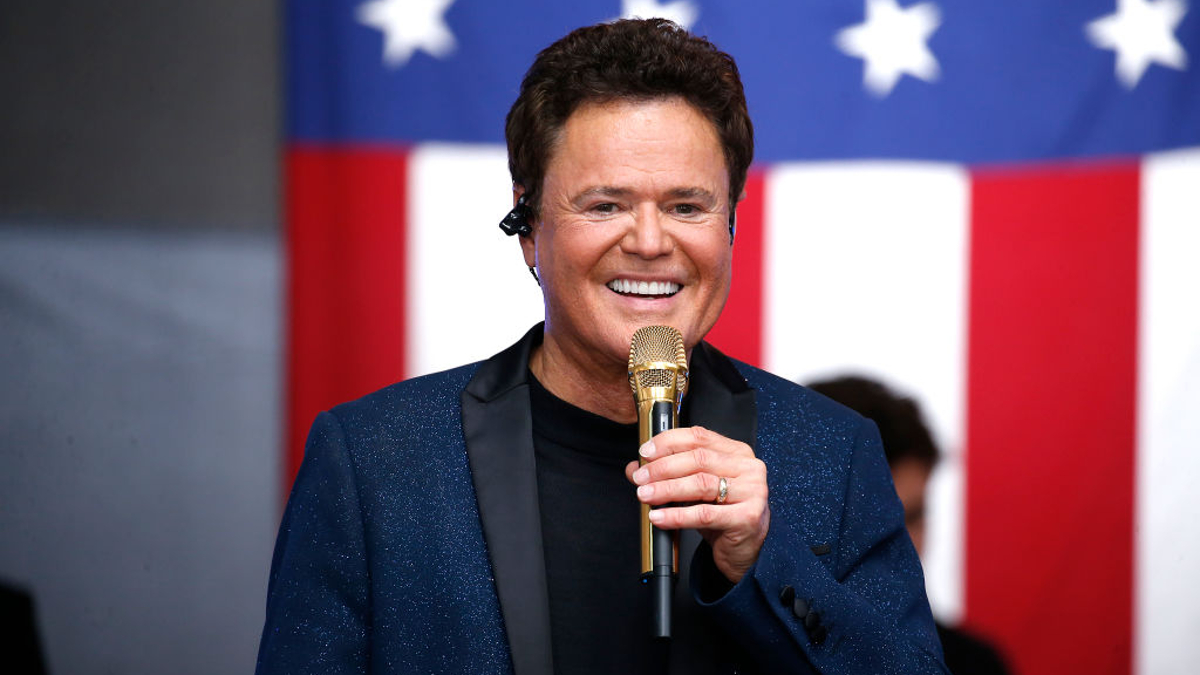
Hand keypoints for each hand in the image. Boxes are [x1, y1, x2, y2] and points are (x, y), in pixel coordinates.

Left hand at [625, 426, 769, 583]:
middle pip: (698, 459)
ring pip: (700, 484)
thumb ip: (669, 474)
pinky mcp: (747, 517)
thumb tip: (635, 468)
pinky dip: (677, 515)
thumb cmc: (723, 514)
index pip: (699, 437)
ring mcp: (752, 491)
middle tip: (641, 478)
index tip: (646, 453)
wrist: (745, 548)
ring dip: (666, 489)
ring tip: (645, 495)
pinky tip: (659, 517)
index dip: (668, 442)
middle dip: (662, 468)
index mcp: (737, 452)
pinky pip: (704, 514)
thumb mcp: (696, 490)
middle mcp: (748, 468)